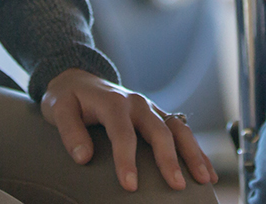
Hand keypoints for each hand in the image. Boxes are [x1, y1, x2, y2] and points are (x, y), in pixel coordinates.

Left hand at [40, 69, 215, 191]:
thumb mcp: (58, 109)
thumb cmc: (69, 98)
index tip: (130, 185)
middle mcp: (137, 104)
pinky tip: (207, 171)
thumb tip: (83, 156)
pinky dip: (196, 151)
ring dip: (193, 153)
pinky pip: (182, 132)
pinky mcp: (158, 116)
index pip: (123, 134)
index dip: (126, 160)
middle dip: (169, 159)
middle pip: (159, 131)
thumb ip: (69, 131)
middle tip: (176, 186)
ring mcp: (151, 108)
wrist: (78, 78)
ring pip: (178, 129)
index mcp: (114, 102)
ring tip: (204, 179)